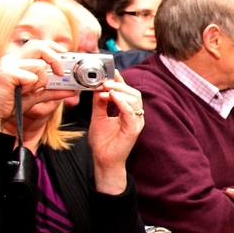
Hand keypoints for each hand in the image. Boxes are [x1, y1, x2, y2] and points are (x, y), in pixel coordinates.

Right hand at [0, 41, 74, 132]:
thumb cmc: (10, 103)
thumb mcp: (36, 96)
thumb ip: (52, 91)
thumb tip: (71, 90)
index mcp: (18, 60)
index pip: (38, 44)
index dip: (54, 47)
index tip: (66, 55)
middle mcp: (12, 59)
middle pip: (39, 46)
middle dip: (55, 58)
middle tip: (60, 73)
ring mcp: (8, 64)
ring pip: (39, 65)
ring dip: (41, 81)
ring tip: (29, 90)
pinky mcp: (6, 73)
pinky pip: (31, 77)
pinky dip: (32, 87)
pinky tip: (22, 92)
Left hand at [88, 71, 144, 194]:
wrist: (103, 160)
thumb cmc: (103, 142)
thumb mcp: (98, 116)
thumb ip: (99, 102)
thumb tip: (97, 87)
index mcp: (128, 112)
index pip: (128, 92)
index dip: (120, 81)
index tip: (110, 72)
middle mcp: (135, 116)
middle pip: (134, 93)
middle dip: (119, 85)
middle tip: (104, 82)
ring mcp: (136, 122)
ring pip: (135, 100)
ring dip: (119, 92)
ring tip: (105, 90)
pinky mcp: (134, 129)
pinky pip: (131, 112)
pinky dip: (122, 102)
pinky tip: (112, 97)